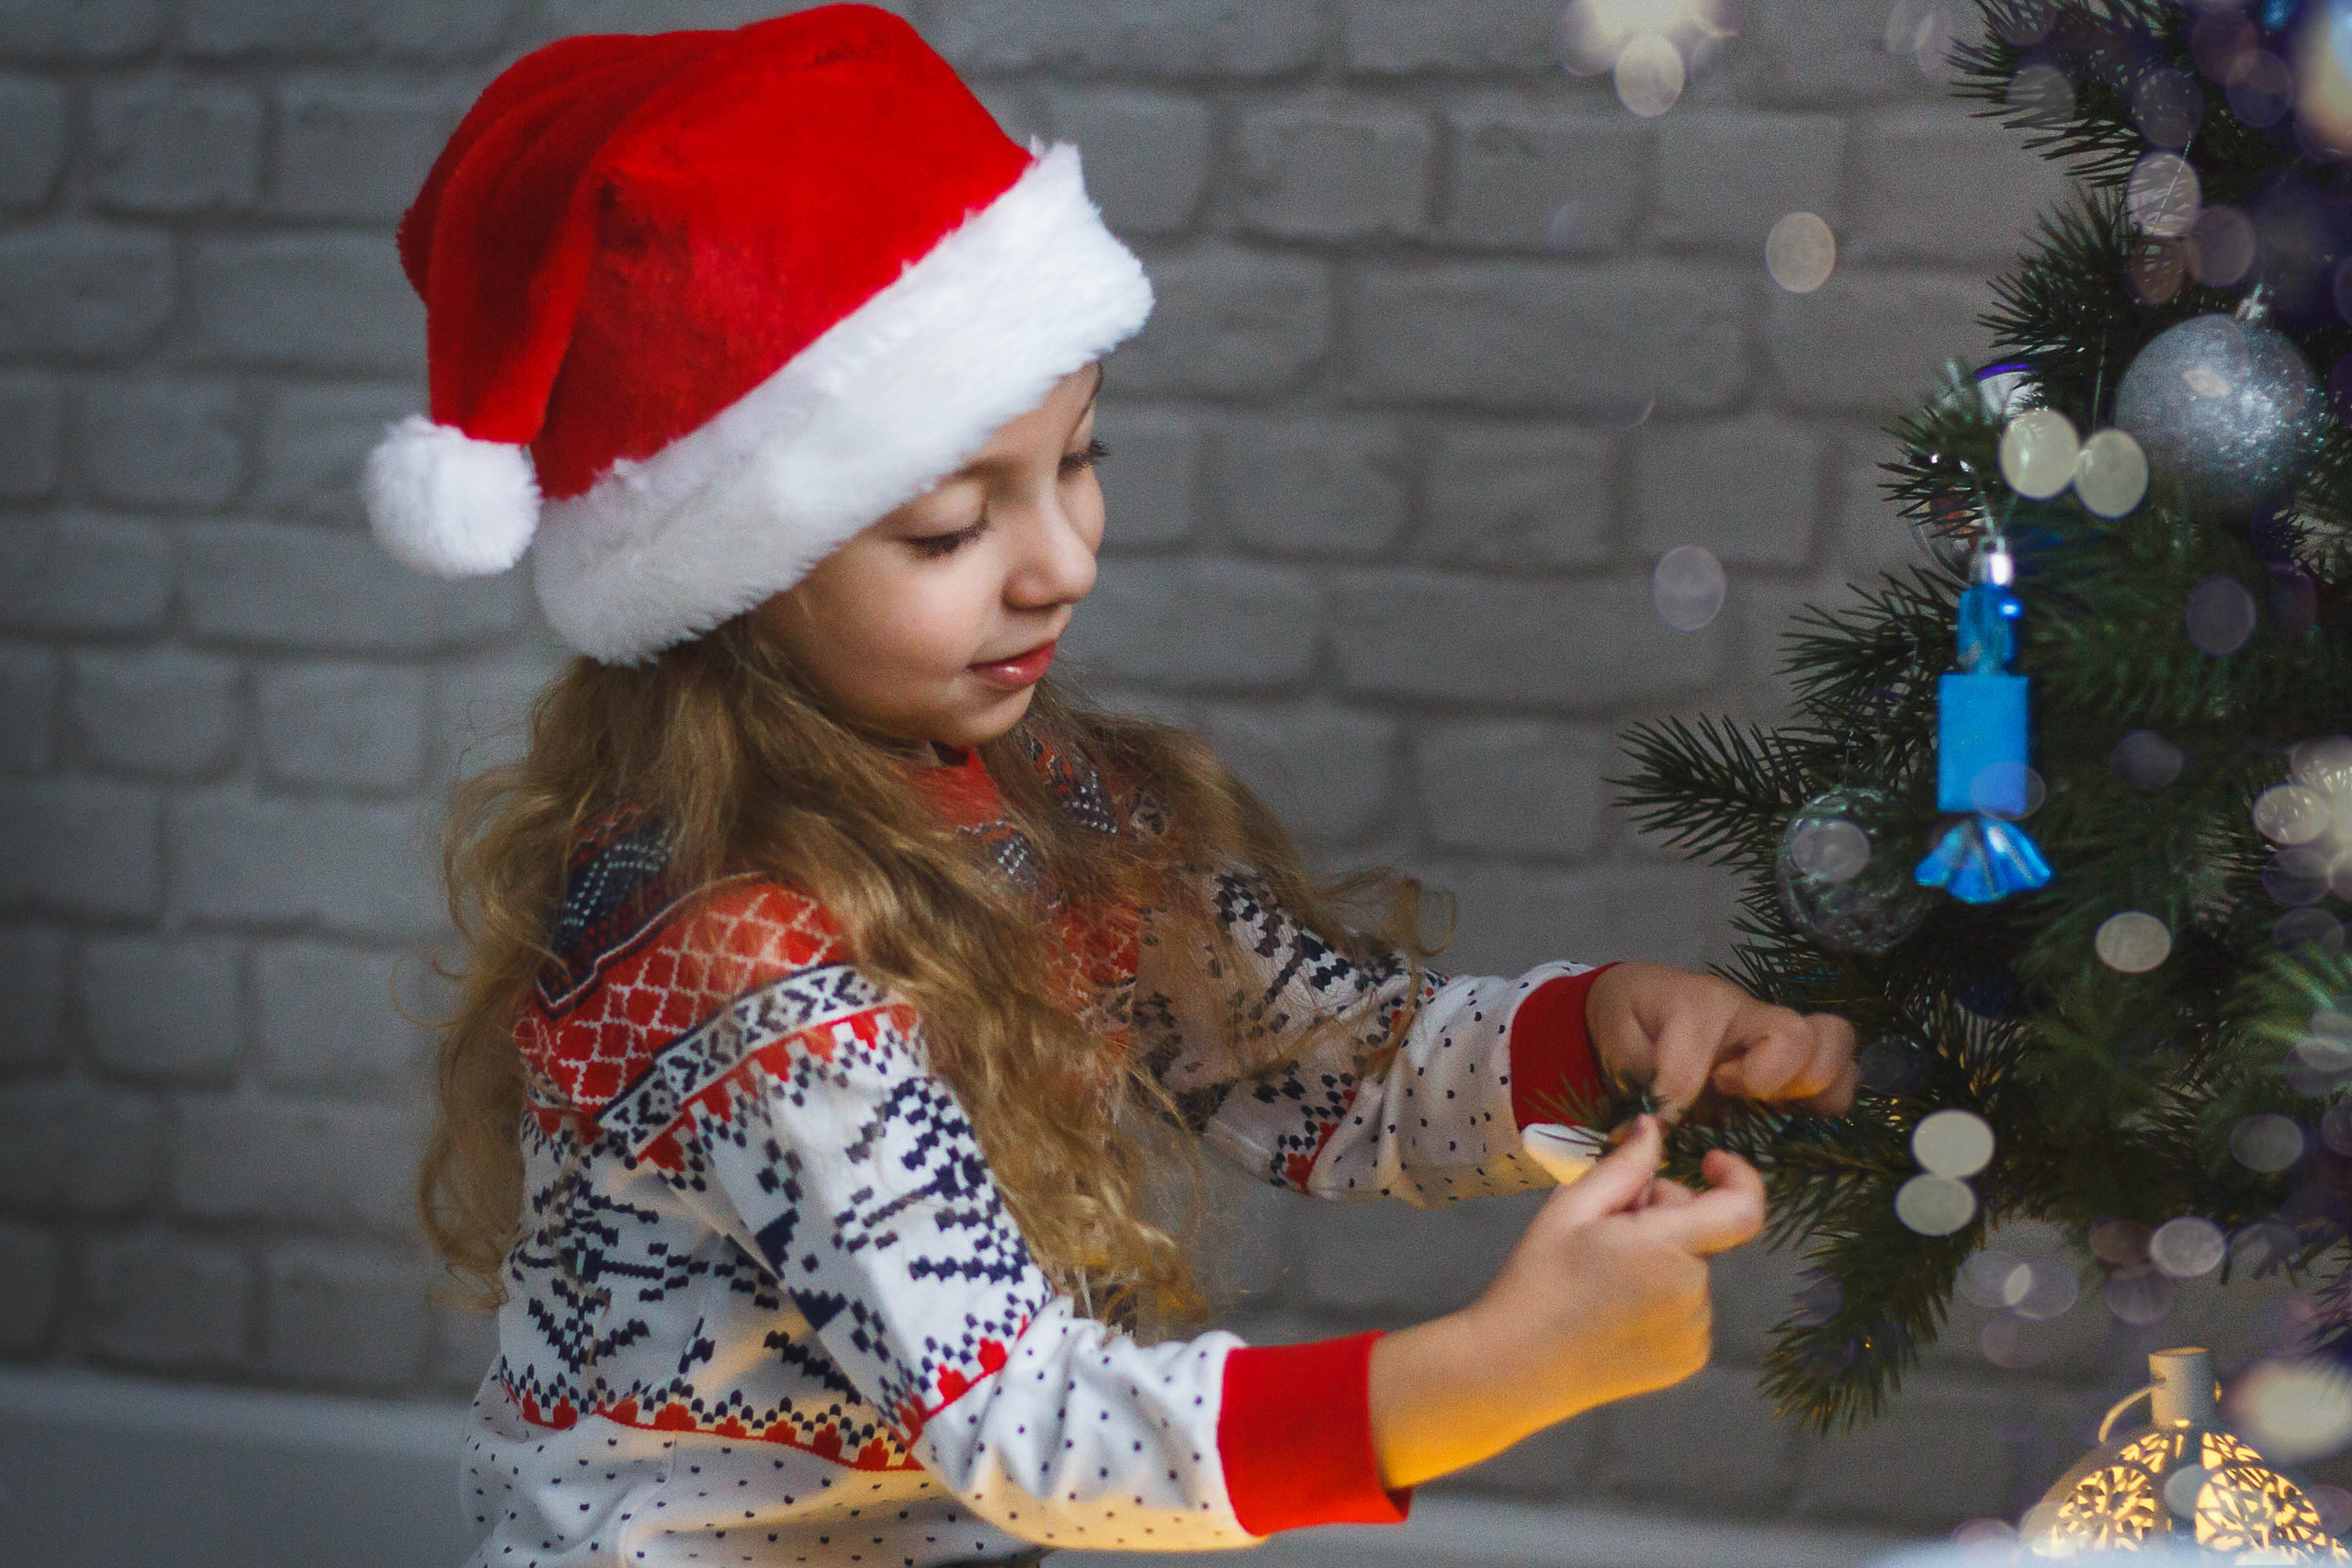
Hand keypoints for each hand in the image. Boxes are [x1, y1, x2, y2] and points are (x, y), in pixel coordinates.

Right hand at [1368, 1117, 1765, 1487]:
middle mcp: (1693, 1295)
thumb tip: (1654, 1127)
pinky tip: (1616, 1308)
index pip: (1743, 1209)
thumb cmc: (1539, 1279)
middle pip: (1701, 1234)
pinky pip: (1689, 1309)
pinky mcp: (1689, 1360)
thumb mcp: (1572, 1208)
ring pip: (1693, 1271)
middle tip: (1606, 1229)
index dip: (1739, 1176)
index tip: (1707, 1161)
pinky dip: (1664, 1297)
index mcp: (1666, 1250)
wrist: (1518, 1366)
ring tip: (1605, 1275)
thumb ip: (1624, 1165)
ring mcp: (1695, 1334)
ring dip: (1663, 1260)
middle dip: (1663, 1218)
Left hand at [1586, 962, 1857, 1121]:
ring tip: (1773, 1103)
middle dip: (1768, 1080)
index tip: (1662, 1114)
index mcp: (1695, 1006)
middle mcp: (1748, 1011)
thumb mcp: (1618, 1045)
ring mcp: (1778, 1030)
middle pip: (1795, 1037)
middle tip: (1730, 1093)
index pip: (1695, 1066)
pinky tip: (1793, 1112)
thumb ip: (1640, 1082)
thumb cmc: (1631, 1020)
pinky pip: (1843, 1070)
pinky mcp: (1798, 1055)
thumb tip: (1658, 1131)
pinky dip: (1829, 1098)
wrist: (1644, 997)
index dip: (1678, 1101)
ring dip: (1814, 1087)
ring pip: (1835, 1042)